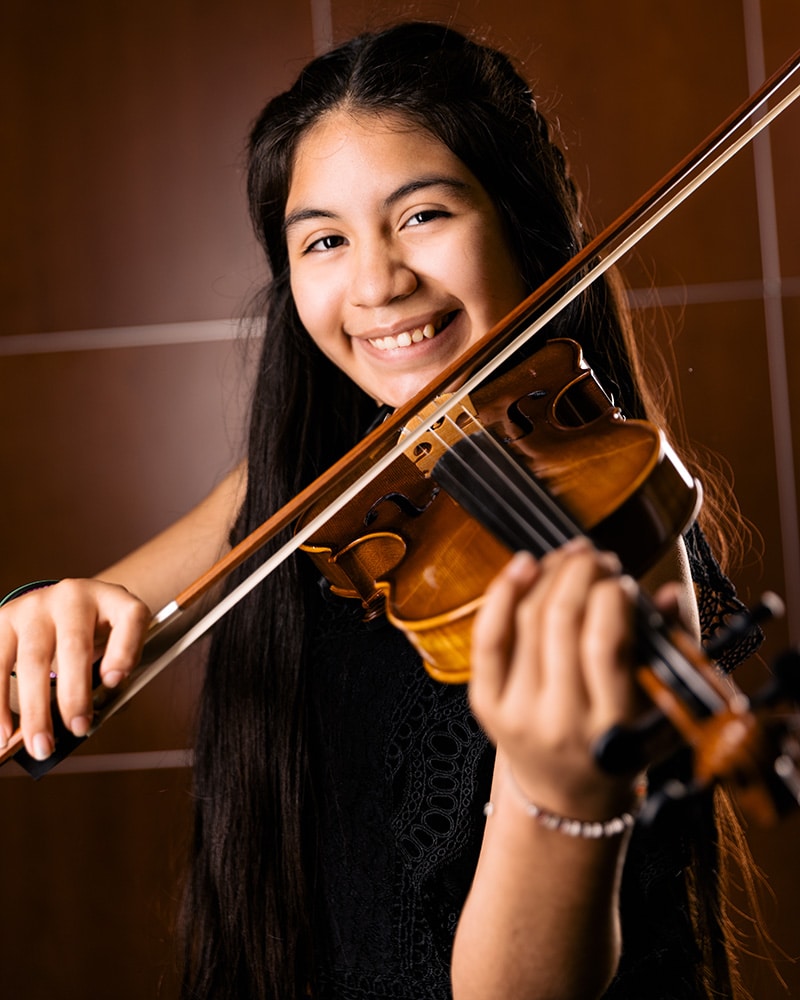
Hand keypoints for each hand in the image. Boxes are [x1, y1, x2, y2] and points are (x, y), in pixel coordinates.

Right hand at [0, 579, 149, 759]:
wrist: (63, 604)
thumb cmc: (95, 633)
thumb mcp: (114, 642)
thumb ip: (112, 676)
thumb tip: (90, 722)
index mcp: (114, 600)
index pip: (130, 617)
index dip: (125, 649)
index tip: (115, 682)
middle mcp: (74, 597)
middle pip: (75, 646)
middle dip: (75, 694)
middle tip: (78, 728)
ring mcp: (36, 606)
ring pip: (32, 659)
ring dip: (34, 708)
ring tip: (40, 745)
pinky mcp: (5, 619)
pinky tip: (4, 732)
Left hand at [470, 539, 641, 820]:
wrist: (567, 796)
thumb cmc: (621, 746)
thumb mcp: (659, 712)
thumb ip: (670, 650)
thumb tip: (668, 593)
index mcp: (610, 728)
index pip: (604, 644)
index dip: (613, 597)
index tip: (624, 582)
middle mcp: (559, 722)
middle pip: (560, 621)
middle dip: (580, 573)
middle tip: (596, 558)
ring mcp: (516, 713)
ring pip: (525, 620)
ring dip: (549, 574)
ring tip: (570, 558)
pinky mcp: (485, 705)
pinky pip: (487, 637)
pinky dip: (502, 593)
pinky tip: (524, 566)